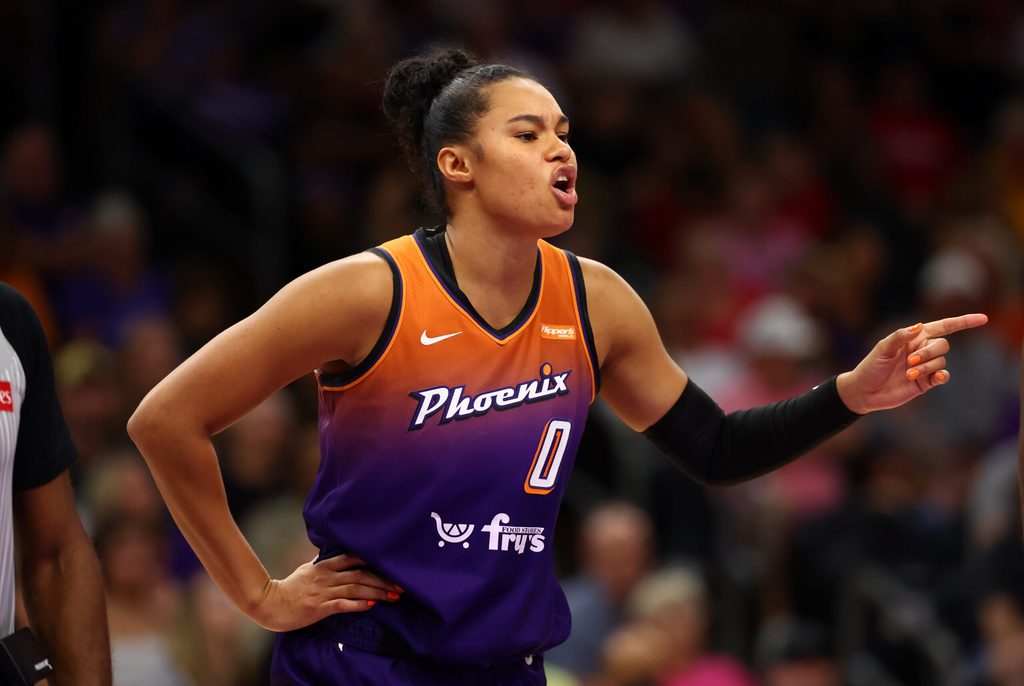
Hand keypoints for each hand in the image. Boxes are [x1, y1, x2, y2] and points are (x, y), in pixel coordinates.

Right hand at [252, 553, 403, 631]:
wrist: (270, 604)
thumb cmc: (290, 588)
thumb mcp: (307, 570)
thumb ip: (324, 564)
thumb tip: (339, 557)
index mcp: (324, 566)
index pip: (352, 557)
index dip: (374, 560)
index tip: (392, 565)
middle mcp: (326, 577)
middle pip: (360, 574)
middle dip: (383, 580)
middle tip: (401, 585)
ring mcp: (323, 592)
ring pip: (355, 588)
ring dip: (377, 592)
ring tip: (394, 596)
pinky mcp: (319, 608)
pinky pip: (342, 604)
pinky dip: (358, 604)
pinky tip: (372, 605)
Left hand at [836, 313, 988, 414]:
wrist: (864, 391)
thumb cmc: (870, 367)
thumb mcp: (882, 349)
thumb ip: (900, 336)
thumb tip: (918, 326)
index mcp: (913, 337)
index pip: (943, 327)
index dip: (963, 322)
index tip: (983, 319)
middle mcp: (922, 350)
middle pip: (943, 345)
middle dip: (929, 352)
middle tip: (909, 362)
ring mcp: (925, 366)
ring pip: (941, 361)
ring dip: (926, 367)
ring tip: (908, 374)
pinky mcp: (925, 382)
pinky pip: (943, 376)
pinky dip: (941, 376)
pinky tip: (935, 378)